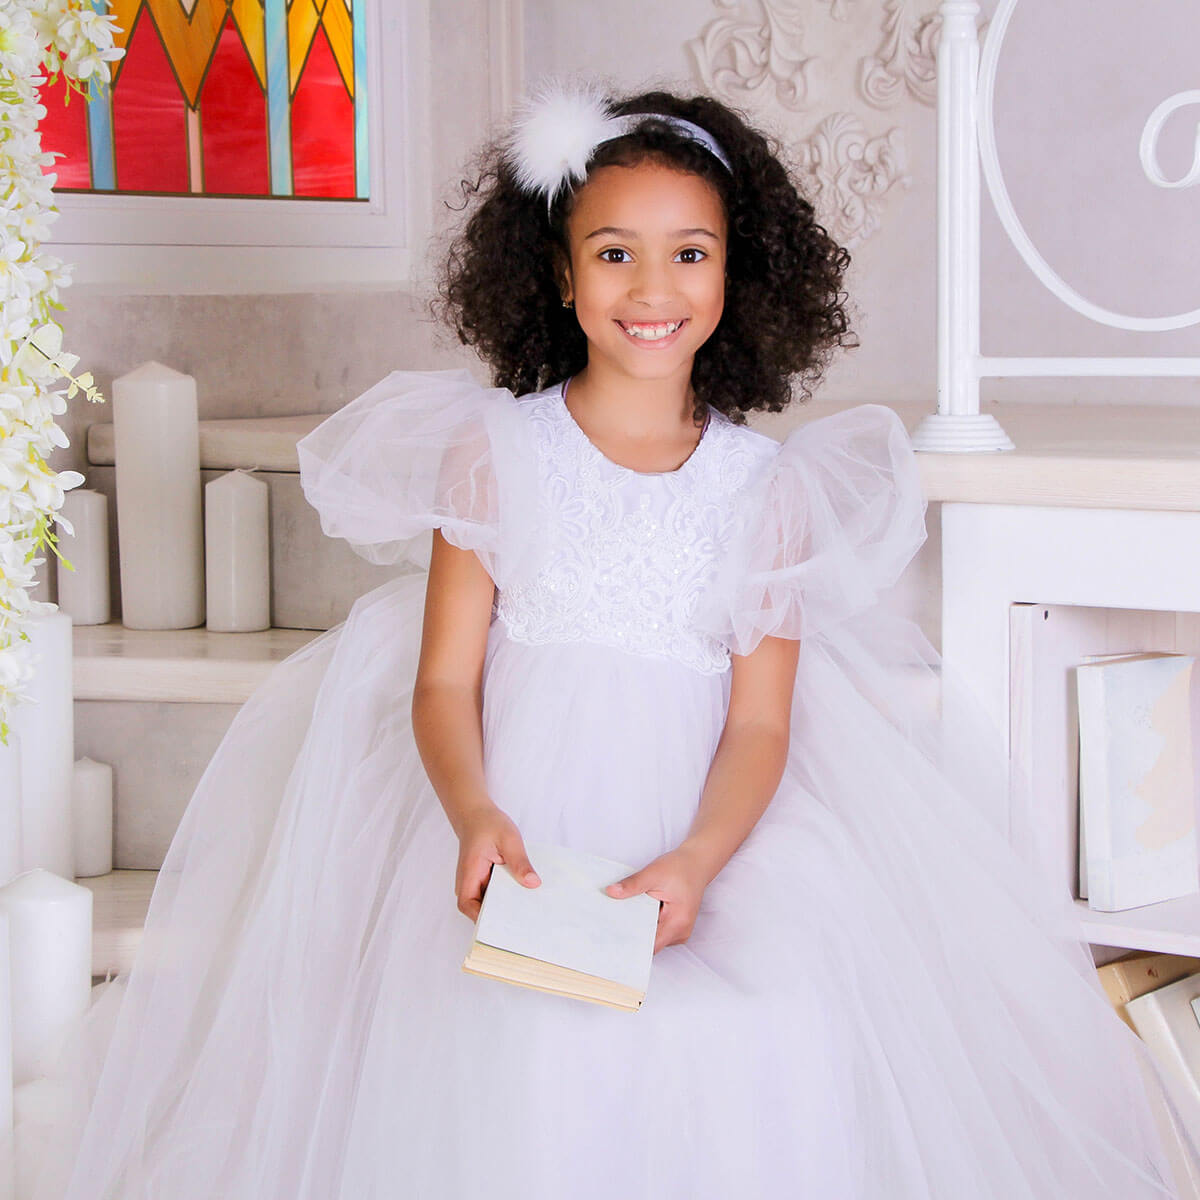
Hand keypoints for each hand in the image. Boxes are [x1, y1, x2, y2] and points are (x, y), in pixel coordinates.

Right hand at [454, 805, 539, 921]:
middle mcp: (468, 884)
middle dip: (501, 918)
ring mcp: (476, 884)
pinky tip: (525, 895)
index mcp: (469, 875)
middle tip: (526, 923)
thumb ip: (519, 862)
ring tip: (529, 912)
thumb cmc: (488, 824)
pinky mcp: (484, 882)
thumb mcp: (509, 839)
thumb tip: (532, 883)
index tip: (505, 928)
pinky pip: (495, 895)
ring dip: (506, 907)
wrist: (476, 814)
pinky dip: (508, 896)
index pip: (469, 907)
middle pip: (481, 910)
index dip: (484, 920)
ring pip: (489, 904)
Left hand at [604, 845, 711, 953]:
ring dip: (640, 927)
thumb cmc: (680, 868)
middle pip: (650, 943)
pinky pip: (657, 931)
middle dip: (632, 933)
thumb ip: (632, 885)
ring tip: (625, 914)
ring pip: (653, 938)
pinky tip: (638, 911)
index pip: (650, 945)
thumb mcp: (653, 873)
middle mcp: (681, 932)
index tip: (613, 937)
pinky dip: (646, 923)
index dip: (632, 943)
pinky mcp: (675, 927)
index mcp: (677, 922)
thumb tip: (611, 892)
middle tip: (611, 923)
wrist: (697, 863)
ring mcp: (679, 931)